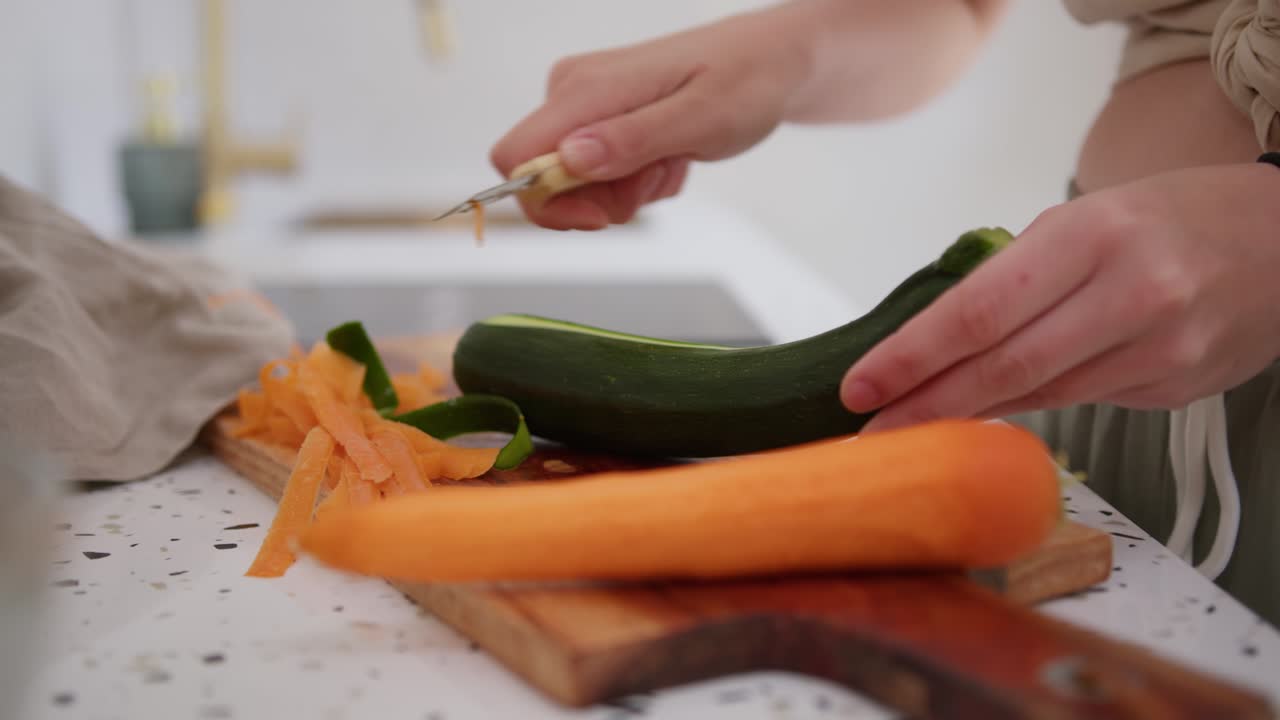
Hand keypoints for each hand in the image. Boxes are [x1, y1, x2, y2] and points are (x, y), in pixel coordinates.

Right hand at [489, 7, 815, 229]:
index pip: (515, 157)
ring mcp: (587, 105)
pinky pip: (602, 175)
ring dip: (630, 189)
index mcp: (587, 89)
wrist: (772, 63)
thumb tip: (569, 160)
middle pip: (547, 180)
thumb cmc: (746, 80)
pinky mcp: (602, 119)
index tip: (602, 215)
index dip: (548, 201)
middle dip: (603, 198)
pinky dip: (640, 179)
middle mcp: (574, 92)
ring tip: (674, 158)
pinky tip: (673, 154)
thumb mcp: (699, 119)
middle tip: (660, 174)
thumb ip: (631, 141)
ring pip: (579, 183)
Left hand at [840, 163, 1279, 431]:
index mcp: (1090, 235)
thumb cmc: (1168, 219)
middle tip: (868, 436)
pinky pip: (1081, 405)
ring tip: (908, 434)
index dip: (912, 356)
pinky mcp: (1176, 388)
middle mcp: (1128, 293)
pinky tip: (985, 422)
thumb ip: (1016, 278)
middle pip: (1003, 367)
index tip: (860, 386)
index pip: (979, 309)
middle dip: (926, 407)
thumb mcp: (1086, 219)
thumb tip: (936, 341)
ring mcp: (1160, 349)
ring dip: (967, 419)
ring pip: (1040, 396)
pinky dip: (1026, 413)